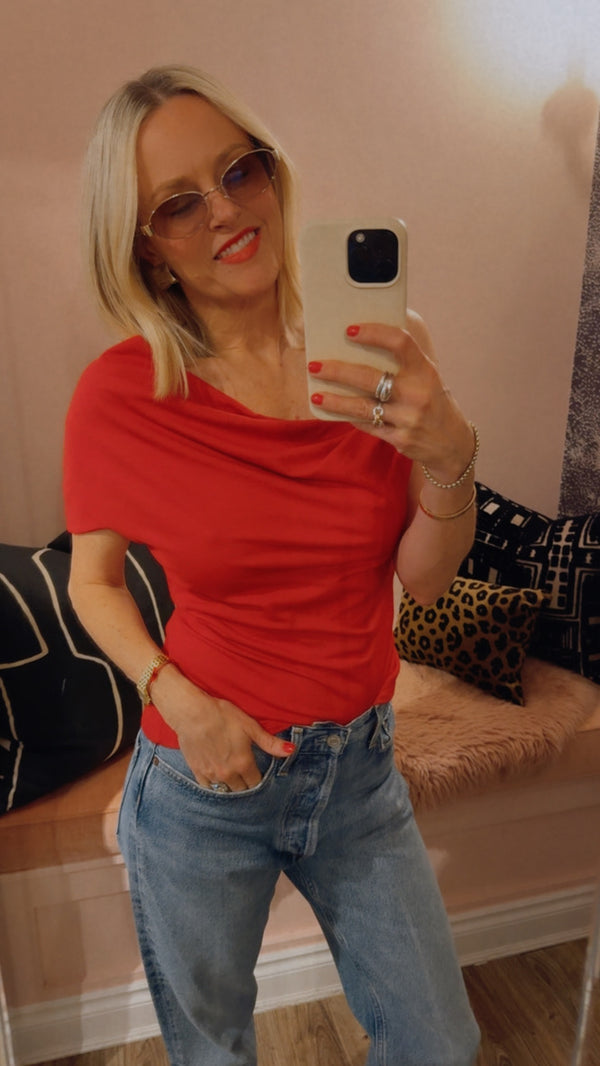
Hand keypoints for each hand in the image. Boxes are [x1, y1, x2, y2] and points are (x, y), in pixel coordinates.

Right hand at [151, 669, 294, 791]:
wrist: (192, 713)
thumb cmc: (222, 716)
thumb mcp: (250, 726)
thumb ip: (270, 742)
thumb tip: (291, 751)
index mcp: (243, 763)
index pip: (255, 783)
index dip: (257, 779)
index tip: (257, 774)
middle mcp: (228, 773)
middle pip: (241, 789)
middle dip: (245, 785)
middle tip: (246, 777)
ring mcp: (211, 774)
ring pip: (225, 790)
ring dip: (230, 787)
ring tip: (232, 779)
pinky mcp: (197, 771)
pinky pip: (208, 788)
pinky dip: (214, 786)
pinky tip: (216, 779)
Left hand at [308, 313, 473, 483]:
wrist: (451, 441)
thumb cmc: (431, 399)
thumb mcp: (426, 376)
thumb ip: (402, 360)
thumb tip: (362, 340)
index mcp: (425, 370)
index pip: (400, 342)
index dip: (374, 333)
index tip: (349, 330)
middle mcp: (417, 394)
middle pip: (370, 378)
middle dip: (338, 371)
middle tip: (315, 365)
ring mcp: (408, 419)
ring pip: (363, 407)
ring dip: (335, 401)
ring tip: (315, 395)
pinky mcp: (400, 439)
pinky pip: (367, 425)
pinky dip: (349, 417)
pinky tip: (333, 410)